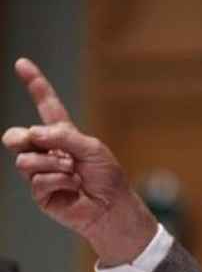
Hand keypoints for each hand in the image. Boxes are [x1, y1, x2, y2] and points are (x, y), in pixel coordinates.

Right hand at [2, 58, 156, 266]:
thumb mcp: (92, 149)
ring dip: (53, 164)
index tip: (22, 63)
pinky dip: (58, 181)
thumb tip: (33, 134)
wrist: (112, 207)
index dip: (36, 85)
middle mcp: (49, 152)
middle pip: (18, 136)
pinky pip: (38, 179)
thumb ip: (64, 137)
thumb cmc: (108, 177)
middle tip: (34, 143)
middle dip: (22, 138)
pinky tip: (72, 187)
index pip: (47, 106)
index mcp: (64, 136)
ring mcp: (41, 173)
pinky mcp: (40, 193)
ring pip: (25, 160)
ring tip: (73, 172)